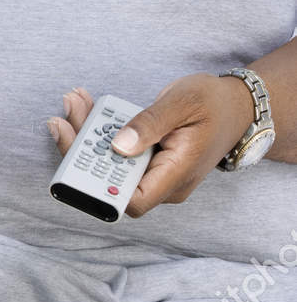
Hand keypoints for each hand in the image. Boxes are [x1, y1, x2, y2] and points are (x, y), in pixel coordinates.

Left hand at [46, 75, 254, 216]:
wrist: (236, 105)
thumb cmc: (214, 103)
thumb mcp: (183, 102)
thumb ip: (151, 123)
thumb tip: (118, 146)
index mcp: (176, 175)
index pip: (131, 201)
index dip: (98, 188)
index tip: (76, 155)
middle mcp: (162, 182)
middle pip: (110, 180)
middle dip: (82, 148)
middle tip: (65, 114)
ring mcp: (154, 173)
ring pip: (109, 164)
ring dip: (86, 134)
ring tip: (74, 101)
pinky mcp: (146, 160)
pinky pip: (116, 152)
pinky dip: (99, 130)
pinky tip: (86, 105)